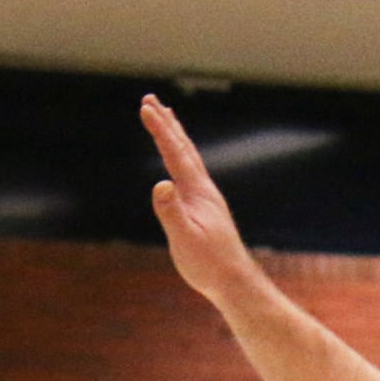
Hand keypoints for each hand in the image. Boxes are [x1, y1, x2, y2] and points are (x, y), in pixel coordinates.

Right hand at [142, 94, 263, 307]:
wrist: (234, 282)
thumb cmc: (209, 264)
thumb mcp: (185, 239)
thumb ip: (171, 212)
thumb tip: (161, 185)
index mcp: (197, 192)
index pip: (175, 154)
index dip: (160, 130)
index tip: (145, 107)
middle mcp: (204, 189)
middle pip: (183, 148)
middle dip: (166, 123)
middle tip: (151, 99)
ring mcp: (206, 198)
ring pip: (189, 158)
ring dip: (176, 136)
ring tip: (167, 117)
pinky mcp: (206, 209)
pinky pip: (191, 173)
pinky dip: (182, 158)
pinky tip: (179, 162)